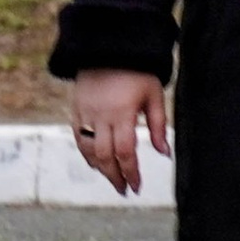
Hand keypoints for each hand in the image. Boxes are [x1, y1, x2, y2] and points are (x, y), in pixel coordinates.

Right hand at [71, 70, 167, 195]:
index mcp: (122, 113)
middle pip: (104, 156)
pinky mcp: (76, 111)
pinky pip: (78, 138)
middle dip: (115, 176)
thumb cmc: (137, 73)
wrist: (108, 50)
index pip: (125, 151)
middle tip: (125, 190)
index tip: (137, 187)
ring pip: (88, 150)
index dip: (131, 172)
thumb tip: (163, 153)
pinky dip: (86, 154)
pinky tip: (96, 164)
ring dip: (100, 169)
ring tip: (113, 180)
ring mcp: (85, 114)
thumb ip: (158, 125)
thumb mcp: (154, 96)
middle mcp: (101, 116)